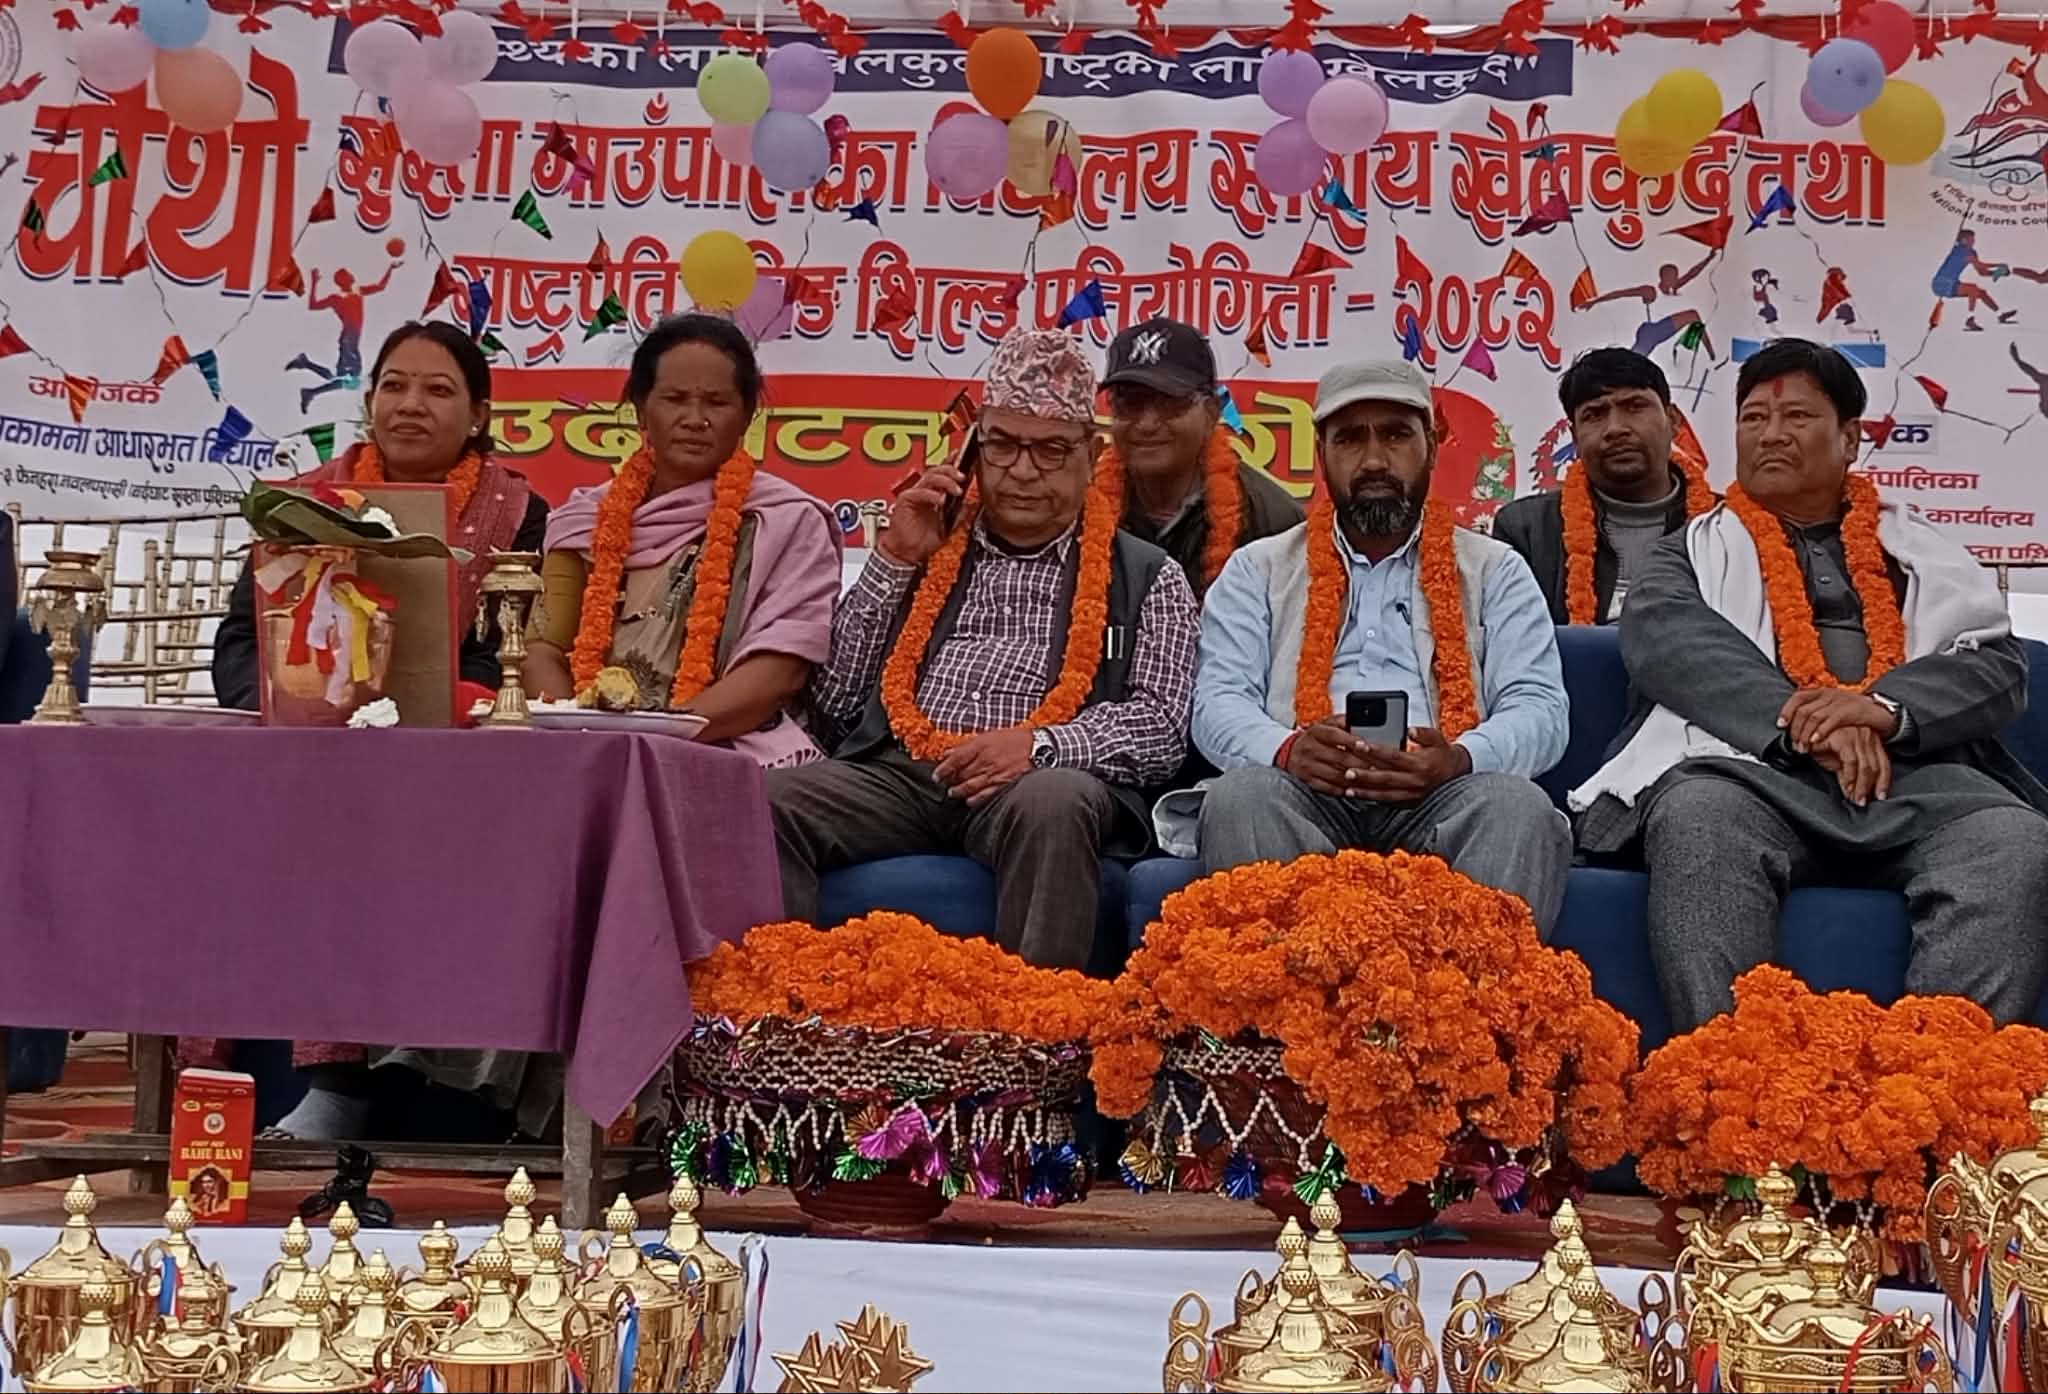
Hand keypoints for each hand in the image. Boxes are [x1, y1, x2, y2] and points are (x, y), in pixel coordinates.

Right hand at [878, 467, 964, 566]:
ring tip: (955, 489)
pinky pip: (918, 492)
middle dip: (951, 470)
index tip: (962, 456)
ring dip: (945, 480)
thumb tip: (971, 505)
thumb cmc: (922, 539)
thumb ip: (959, 514)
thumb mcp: (948, 527)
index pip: (942, 473)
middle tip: (962, 477)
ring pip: (929, 477)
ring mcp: (914, 494)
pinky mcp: (905, 501)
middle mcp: (923, 491)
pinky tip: (939, 500)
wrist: (907, 552)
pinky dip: (930, 494)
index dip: (952, 462)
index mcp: (932, 493)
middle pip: (937, 470)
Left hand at [933, 725, 1034, 806]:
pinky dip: (974, 800)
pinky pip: (984, 796)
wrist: (1040, 747)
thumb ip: (968, 745)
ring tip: (953, 793)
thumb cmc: (1014, 740)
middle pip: (960, 775)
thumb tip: (949, 753)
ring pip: (969, 787)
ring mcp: (995, 774)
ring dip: (958, 792)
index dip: (943, 769)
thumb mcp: (989, 736)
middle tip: (944, 784)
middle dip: (949, 781)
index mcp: (981, 746)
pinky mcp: (1004, 785)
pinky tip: (969, 801)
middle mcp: (986, 761)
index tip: (937, 775)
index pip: (955, 759)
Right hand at [1284, 718, 1372, 796]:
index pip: (1334, 735)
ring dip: (1354, 778)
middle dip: (1360, 763)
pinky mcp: (1308, 781)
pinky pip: (1329, 788)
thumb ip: (1342, 721)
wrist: (1288, 753)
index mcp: (1316, 732)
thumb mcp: (1325, 724)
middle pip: (1338, 757)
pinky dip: (1343, 789)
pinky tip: (1354, 788)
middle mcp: (1310, 749)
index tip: (1366, 746)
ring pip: (1336, 775)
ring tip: (1369, 778)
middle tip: (1377, 766)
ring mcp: (1308, 766)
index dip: (1351, 740)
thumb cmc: (1314, 738)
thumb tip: (1360, 718)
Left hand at [1338, 725, 1472, 802]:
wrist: (1456, 773)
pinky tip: (1358, 796)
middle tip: (1347, 771)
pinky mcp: (1409, 802)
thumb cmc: (1442, 753)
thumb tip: (1409, 730)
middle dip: (1365, 775)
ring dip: (1365, 792)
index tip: (1359, 744)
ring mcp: (1411, 794)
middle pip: (1386, 778)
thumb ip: (1422, 733)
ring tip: (1347, 789)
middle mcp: (1415, 781)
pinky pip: (1387, 802)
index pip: (1394, 756)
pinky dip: (1372, 799)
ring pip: (1384, 794)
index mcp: (1420, 764)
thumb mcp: (1437, 738)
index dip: (1376, 750)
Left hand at [1778, 688, 1896, 752]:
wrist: (1881, 713)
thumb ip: (1816, 715)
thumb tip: (1793, 729)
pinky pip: (1831, 720)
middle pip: (1803, 710)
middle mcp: (1829, 694)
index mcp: (1823, 693)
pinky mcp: (1851, 710)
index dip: (1787, 711)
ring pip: (1814, 716)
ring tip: (1803, 749)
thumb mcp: (1832, 710)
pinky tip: (1814, 742)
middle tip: (1795, 745)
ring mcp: (1840, 701)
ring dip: (1805, 734)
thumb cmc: (1853, 715)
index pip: (1798, 698)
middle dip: (1795, 730)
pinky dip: (1820, 732)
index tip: (1780, 725)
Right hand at [1808, 725, 1891, 805]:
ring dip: (1860, 786)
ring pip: (1865, 766)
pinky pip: (1851, 762)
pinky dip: (1849, 777)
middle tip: (1862, 801)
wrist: (1801, 730)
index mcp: (1870, 739)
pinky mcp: (1844, 738)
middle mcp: (1867, 735)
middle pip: (1876, 766)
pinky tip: (1845, 786)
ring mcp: (1856, 735)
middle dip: (1869, 787)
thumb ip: (1848, 774)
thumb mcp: (1837, 760)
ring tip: (1854, 798)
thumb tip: (1854, 792)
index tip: (1880, 796)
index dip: (1883, 782)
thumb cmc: (1818, 743)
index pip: (1883, 763)